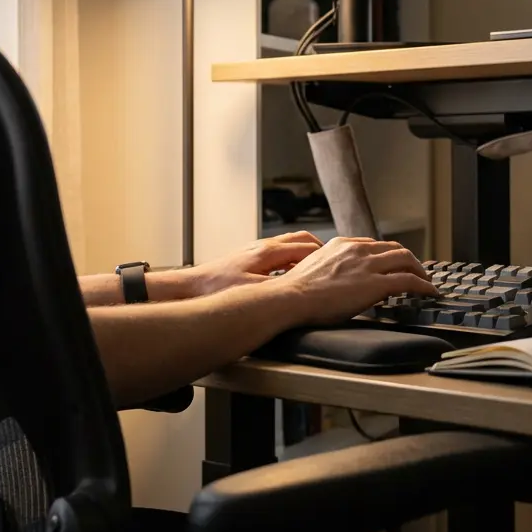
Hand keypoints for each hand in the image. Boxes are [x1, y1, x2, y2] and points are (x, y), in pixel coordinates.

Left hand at [185, 232, 323, 296]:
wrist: (191, 287)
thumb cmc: (217, 288)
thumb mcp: (252, 291)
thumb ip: (280, 288)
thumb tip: (303, 288)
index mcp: (269, 251)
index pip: (307, 246)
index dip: (327, 255)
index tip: (339, 264)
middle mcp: (264, 246)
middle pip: (301, 240)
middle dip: (320, 251)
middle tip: (334, 264)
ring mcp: (256, 250)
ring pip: (289, 245)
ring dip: (305, 255)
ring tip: (317, 270)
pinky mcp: (248, 258)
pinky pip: (278, 253)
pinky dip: (291, 261)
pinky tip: (291, 278)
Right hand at [277, 237, 435, 326]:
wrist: (292, 296)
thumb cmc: (295, 290)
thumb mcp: (311, 267)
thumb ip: (326, 267)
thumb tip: (328, 278)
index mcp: (340, 244)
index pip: (371, 244)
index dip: (385, 254)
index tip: (390, 262)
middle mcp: (357, 250)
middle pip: (392, 248)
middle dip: (407, 259)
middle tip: (415, 270)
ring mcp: (367, 265)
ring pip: (405, 259)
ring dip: (419, 270)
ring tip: (426, 281)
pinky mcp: (375, 284)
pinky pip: (409, 280)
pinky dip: (423, 285)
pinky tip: (429, 292)